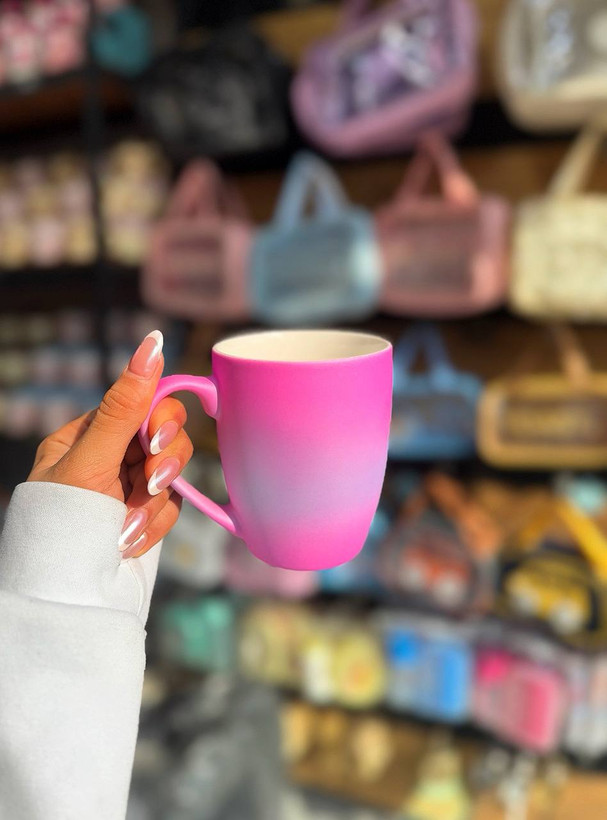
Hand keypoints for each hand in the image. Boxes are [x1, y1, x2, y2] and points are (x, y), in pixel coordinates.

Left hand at [27, 331, 192, 558]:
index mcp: (89, 435)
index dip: (161, 419)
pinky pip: (173, 508)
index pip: (143, 404)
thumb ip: (125, 406)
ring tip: (123, 527)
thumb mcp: (90, 460)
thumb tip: (151, 343)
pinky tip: (125, 542)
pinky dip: (153, 526)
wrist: (64, 594)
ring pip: (173, 474)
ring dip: (152, 503)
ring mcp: (131, 488)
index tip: (156, 439)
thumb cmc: (62, 522)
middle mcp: (112, 457)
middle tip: (149, 483)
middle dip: (162, 463)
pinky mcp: (148, 517)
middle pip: (167, 437)